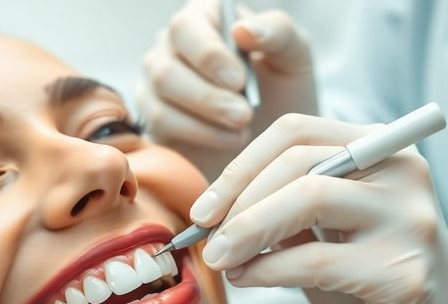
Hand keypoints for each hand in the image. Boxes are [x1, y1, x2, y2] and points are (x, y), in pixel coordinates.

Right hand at [138, 0, 316, 177]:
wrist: (277, 136)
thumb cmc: (283, 85)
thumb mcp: (293, 54)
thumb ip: (276, 32)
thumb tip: (242, 29)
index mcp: (201, 20)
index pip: (185, 28)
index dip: (208, 56)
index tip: (239, 81)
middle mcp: (170, 50)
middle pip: (164, 71)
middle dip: (207, 98)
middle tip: (244, 115)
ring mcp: (156, 89)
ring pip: (159, 106)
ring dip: (203, 123)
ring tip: (243, 130)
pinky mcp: (155, 125)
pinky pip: (160, 133)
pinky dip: (198, 139)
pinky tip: (229, 140)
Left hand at [192, 114, 447, 303]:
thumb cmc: (367, 278)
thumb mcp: (321, 229)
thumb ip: (281, 205)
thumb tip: (212, 209)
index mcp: (380, 146)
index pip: (295, 131)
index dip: (239, 168)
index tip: (204, 209)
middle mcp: (403, 172)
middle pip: (299, 163)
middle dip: (237, 202)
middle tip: (204, 239)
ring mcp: (411, 219)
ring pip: (308, 200)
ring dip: (247, 231)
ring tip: (221, 259)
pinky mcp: (406, 272)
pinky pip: (315, 261)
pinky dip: (267, 269)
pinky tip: (248, 279)